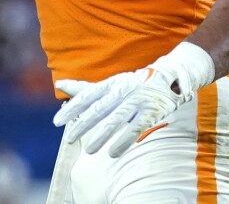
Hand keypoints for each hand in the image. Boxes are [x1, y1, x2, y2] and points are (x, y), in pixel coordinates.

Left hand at [54, 42, 214, 157]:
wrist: (172, 75)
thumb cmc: (134, 83)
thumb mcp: (110, 83)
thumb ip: (85, 88)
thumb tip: (58, 85)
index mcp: (111, 83)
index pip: (87, 96)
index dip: (72, 108)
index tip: (57, 121)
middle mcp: (122, 89)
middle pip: (99, 108)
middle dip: (83, 124)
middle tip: (70, 138)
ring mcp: (137, 100)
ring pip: (116, 119)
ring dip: (102, 136)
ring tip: (89, 150)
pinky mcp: (151, 111)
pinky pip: (136, 127)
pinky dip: (124, 140)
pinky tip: (113, 153)